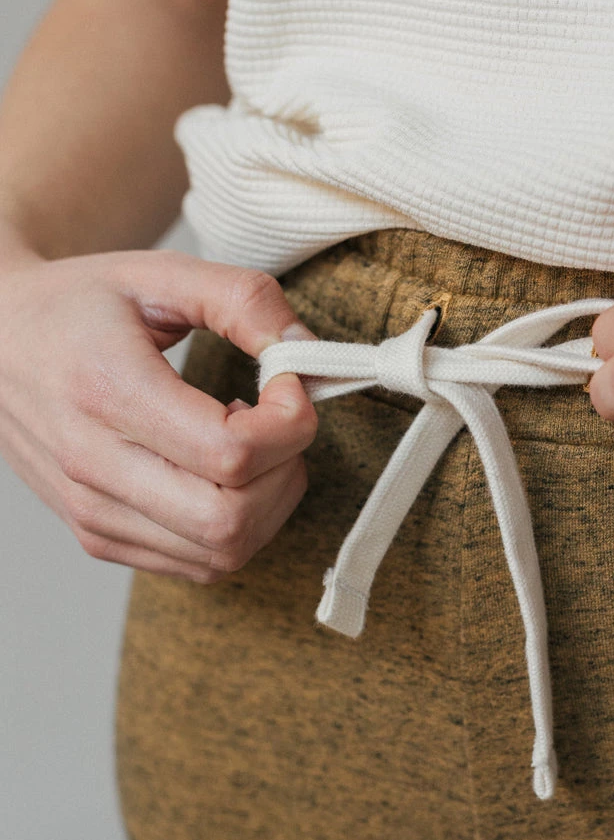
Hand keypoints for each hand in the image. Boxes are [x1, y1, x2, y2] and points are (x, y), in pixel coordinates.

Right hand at [0, 241, 318, 580]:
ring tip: (248, 445)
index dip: (289, 424)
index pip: (232, 453)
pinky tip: (221, 475)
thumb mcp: (163, 273)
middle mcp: (91, 464)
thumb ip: (246, 301)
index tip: (286, 385)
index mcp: (106, 391)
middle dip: (286, 471)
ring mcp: (92, 512)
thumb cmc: (81, 305)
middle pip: (231, 520)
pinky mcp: (99, 537)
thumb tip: (307, 357)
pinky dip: (238, 528)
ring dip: (268, 504)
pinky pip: (200, 565)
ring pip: (222, 553)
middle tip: (275, 422)